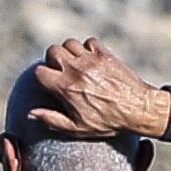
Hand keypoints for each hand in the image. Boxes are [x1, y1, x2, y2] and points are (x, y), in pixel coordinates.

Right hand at [23, 37, 168, 145]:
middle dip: (53, 60)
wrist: (138, 109)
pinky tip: (91, 60)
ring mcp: (91, 60)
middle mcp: (76, 70)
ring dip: (69, 52)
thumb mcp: (78, 128)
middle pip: (52, 51)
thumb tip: (31, 114)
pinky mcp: (105, 54)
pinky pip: (89, 42)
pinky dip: (88, 48)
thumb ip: (52, 120)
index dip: (42, 77)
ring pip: (69, 43)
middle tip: (61, 71)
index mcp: (66, 88)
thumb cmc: (108, 122)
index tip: (49, 84)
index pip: (40, 72)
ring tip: (75, 64)